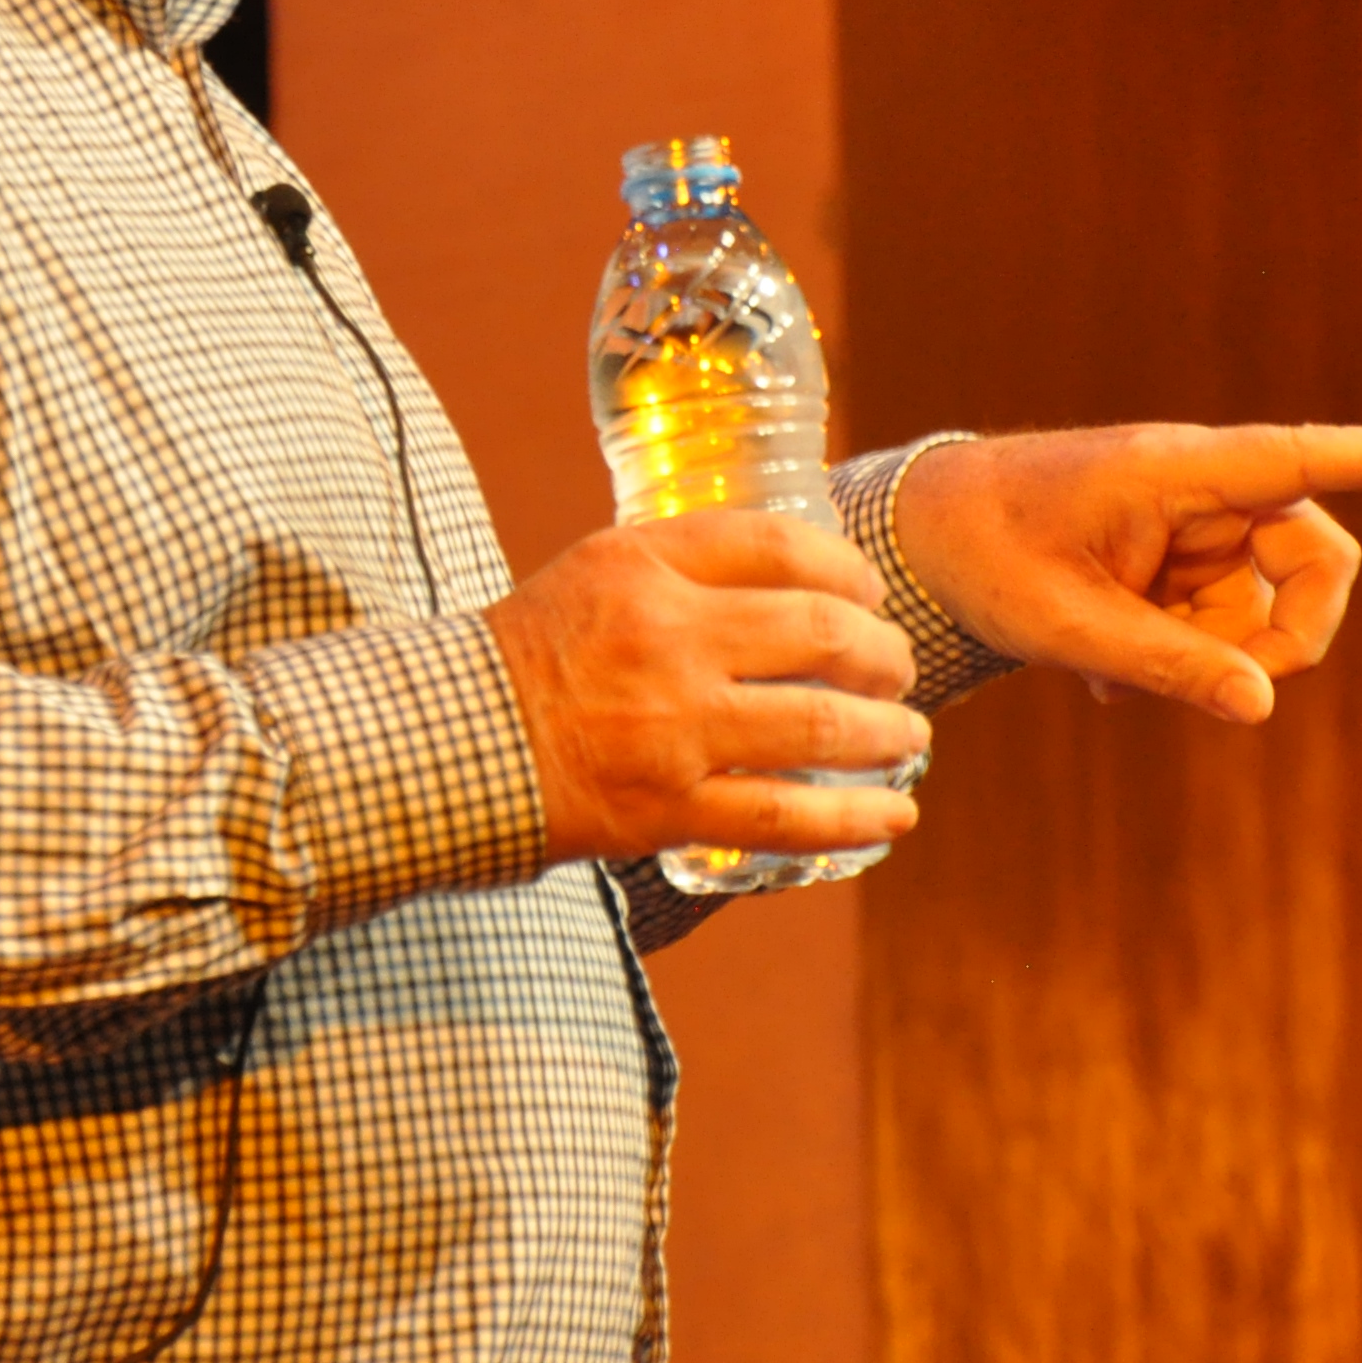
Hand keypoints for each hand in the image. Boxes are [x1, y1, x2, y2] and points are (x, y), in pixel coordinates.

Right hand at [482, 509, 930, 866]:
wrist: (452, 744)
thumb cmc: (530, 656)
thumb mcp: (595, 573)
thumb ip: (684, 567)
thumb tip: (790, 576)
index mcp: (643, 566)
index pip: (779, 545)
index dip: (846, 568)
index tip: (868, 591)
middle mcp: (665, 638)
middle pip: (820, 631)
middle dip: (882, 652)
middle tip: (896, 668)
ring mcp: (672, 727)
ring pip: (822, 725)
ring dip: (888, 734)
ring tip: (909, 738)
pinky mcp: (670, 807)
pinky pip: (789, 815)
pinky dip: (856, 817)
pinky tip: (894, 814)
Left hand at [894, 422, 1361, 724]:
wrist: (920, 534)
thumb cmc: (982, 556)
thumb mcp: (1063, 625)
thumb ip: (1164, 664)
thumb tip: (1262, 706)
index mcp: (1174, 471)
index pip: (1303, 455)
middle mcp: (1199, 485)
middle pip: (1311, 558)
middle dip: (1284, 636)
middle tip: (1216, 689)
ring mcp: (1191, 519)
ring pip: (1265, 601)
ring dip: (1215, 655)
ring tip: (1120, 681)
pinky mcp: (1176, 552)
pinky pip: (1223, 615)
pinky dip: (1186, 655)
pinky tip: (1111, 678)